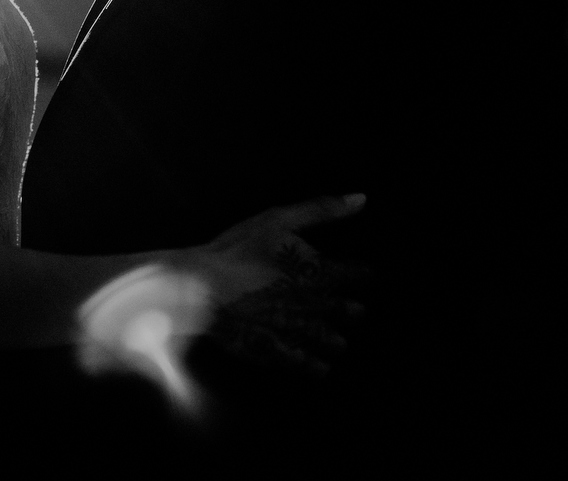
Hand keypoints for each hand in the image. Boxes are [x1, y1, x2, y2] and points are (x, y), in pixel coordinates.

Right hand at [191, 194, 367, 376]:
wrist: (203, 288)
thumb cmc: (238, 249)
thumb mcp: (279, 220)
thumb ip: (321, 210)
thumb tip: (361, 199)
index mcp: (319, 272)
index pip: (355, 274)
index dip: (362, 273)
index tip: (365, 274)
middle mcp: (314, 304)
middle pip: (345, 311)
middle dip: (351, 310)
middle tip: (356, 311)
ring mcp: (295, 331)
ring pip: (328, 340)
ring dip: (335, 340)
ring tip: (339, 343)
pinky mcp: (276, 351)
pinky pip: (303, 364)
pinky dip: (315, 367)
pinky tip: (319, 368)